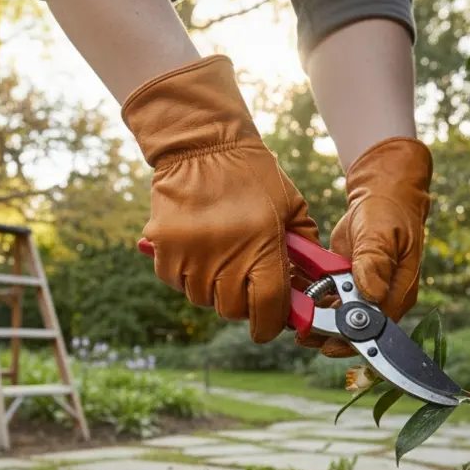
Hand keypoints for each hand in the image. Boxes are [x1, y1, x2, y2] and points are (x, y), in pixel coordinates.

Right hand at [123, 55, 320, 341]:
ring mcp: (189, 255)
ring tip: (221, 258)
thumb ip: (304, 250)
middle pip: (232, 309)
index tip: (270, 325)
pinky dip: (187, 275)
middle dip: (242, 303)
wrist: (201, 145)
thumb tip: (306, 289)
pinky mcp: (163, 250)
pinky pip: (176, 282)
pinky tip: (198, 250)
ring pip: (202, 298)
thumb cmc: (252, 175)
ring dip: (213, 288)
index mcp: (261, 246)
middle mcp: (224, 256)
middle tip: (245, 282)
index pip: (267, 308)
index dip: (270, 324)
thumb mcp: (292, 207)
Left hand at [297, 137, 432, 357]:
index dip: (351, 340)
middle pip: (354, 329)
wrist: (381, 195)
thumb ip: (374, 262)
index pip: (376, 327)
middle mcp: (382, 298)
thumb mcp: (381, 234)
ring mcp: (363, 293)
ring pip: (338, 319)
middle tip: (301, 336)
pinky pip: (329, 302)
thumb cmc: (388, 212)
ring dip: (316, 322)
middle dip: (327, 336)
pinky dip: (312, 303)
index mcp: (397, 291)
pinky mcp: (347, 285)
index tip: (327, 344)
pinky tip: (294, 302)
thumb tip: (371, 292)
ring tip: (293, 322)